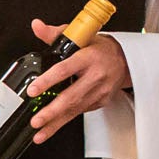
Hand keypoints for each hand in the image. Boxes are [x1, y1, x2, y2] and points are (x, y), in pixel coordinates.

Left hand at [25, 21, 130, 144]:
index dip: (48, 81)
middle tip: (36, 120)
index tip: (34, 89)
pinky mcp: (100, 102)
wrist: (125, 59)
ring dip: (55, 123)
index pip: (65, 69)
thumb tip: (37, 26)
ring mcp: (99, 91)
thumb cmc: (99, 48)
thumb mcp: (79, 36)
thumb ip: (55, 33)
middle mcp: (95, 76)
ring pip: (75, 110)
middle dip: (52, 111)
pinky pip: (79, 113)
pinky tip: (51, 128)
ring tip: (39, 132)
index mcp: (88, 57)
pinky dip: (64, 122)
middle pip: (71, 96)